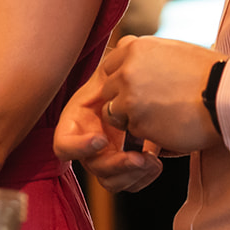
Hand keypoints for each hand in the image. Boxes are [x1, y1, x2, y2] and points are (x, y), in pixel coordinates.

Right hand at [53, 65, 163, 192]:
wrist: (165, 94)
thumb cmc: (141, 78)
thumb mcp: (128, 64)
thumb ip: (122, 56)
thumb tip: (127, 45)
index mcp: (79, 119)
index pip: (64, 144)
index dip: (79, 146)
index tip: (104, 138)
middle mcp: (89, 141)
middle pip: (91, 166)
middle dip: (115, 164)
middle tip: (140, 157)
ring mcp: (107, 156)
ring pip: (110, 181)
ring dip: (130, 174)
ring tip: (152, 160)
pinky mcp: (127, 167)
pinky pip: (128, 183)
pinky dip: (142, 177)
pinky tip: (157, 161)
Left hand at [97, 36, 224, 154]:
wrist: (226, 96)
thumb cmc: (209, 73)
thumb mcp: (173, 50)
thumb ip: (148, 55)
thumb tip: (136, 60)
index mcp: (135, 47)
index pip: (111, 64)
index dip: (123, 78)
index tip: (138, 88)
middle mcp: (126, 69)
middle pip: (108, 88)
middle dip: (122, 98)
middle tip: (147, 106)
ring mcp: (129, 96)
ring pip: (113, 111)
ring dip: (129, 117)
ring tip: (156, 118)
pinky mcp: (137, 122)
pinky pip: (130, 130)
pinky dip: (143, 133)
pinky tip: (164, 127)